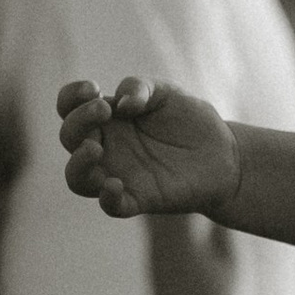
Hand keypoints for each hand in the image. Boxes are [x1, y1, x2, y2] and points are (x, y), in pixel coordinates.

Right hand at [56, 74, 240, 220]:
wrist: (224, 153)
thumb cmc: (189, 120)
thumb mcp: (167, 93)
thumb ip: (141, 88)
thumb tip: (121, 102)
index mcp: (108, 119)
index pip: (70, 108)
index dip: (71, 97)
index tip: (93, 88)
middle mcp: (106, 147)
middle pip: (69, 139)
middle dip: (78, 122)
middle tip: (103, 110)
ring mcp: (119, 174)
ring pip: (77, 179)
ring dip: (78, 163)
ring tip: (94, 150)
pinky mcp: (139, 199)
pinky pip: (112, 207)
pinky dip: (107, 199)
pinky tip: (115, 185)